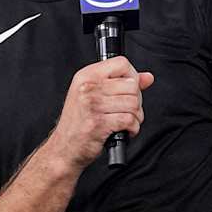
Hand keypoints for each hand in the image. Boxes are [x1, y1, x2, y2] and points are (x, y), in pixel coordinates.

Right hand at [43, 57, 153, 171]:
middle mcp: (88, 87)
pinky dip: (133, 128)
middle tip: (126, 110)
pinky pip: (129, 120)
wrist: (64, 148)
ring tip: (125, 121)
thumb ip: (122, 83)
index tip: (129, 89)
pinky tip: (124, 130)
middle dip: (136, 101)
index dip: (132, 76)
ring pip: (133, 103)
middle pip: (132, 85)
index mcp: (86, 76)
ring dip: (136, 116)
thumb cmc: (79, 123)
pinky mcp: (98, 123)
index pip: (122, 63)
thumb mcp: (94, 95)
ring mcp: (92, 105)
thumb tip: (147, 77)